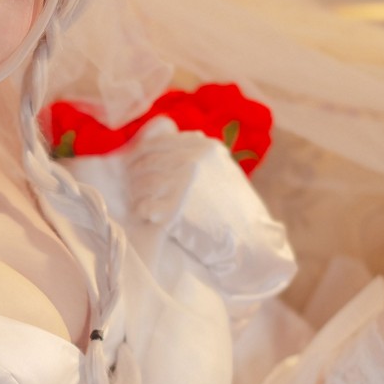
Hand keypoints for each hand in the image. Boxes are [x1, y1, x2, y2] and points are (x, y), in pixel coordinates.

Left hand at [126, 120, 293, 299]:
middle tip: (133, 185)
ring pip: (142, 183)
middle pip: (147, 162)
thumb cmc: (237, 209)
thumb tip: (166, 142)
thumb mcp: (224, 170)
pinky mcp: (173, 211)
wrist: (250, 241)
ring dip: (137, 193)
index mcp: (204, 148)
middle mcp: (192, 162)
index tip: (134, 162)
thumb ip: (198, 156)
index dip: (141, 154)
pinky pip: (144, 206)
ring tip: (140, 201)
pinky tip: (146, 215)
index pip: (158, 143)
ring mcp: (181, 185)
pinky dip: (141, 210)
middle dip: (135, 174)